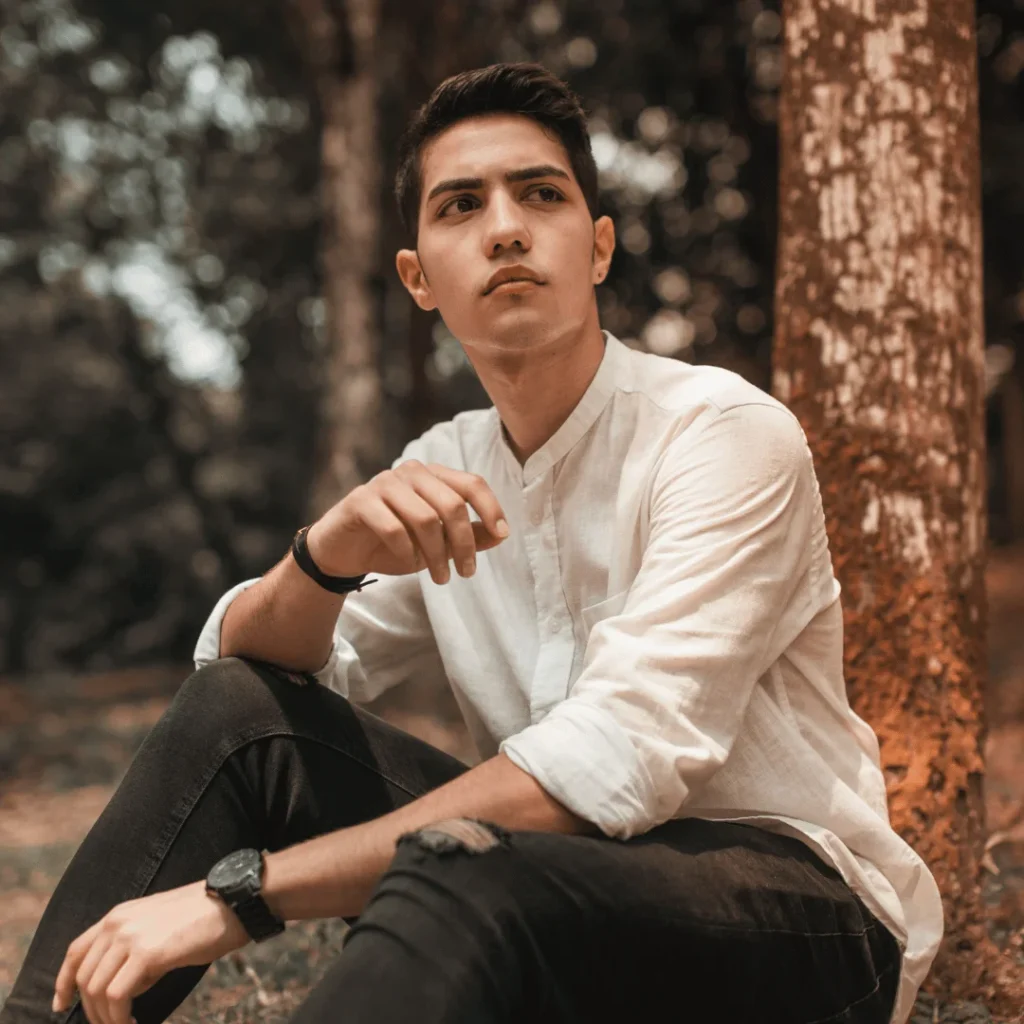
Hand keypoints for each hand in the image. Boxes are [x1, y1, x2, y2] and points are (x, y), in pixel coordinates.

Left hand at [51, 880, 250, 1023]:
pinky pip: (116, 996)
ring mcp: (130, 937)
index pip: (75, 951)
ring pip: (97, 991)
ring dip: (107, 1019)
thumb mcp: (158, 927)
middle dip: (93, 1011)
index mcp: (119, 915)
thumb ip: (134, 950)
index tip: (61, 1005)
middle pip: (84, 978)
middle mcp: (117, 923)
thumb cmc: (203, 918)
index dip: (63, 982)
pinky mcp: (147, 953)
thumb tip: (122, 988)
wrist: (232, 902)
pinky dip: (119, 1018)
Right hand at [306, 461, 509, 584]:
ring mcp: (383, 483)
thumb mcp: (437, 542)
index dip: (491, 508)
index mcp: (433, 476)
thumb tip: (502, 534)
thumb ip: (469, 535)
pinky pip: (394, 529)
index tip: (502, 535)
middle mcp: (411, 472)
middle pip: (452, 505)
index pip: (471, 483)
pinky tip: (409, 564)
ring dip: (436, 555)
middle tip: (466, 573)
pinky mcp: (360, 501)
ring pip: (425, 519)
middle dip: (464, 543)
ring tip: (440, 578)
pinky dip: (407, 552)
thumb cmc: (394, 543)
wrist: (343, 551)